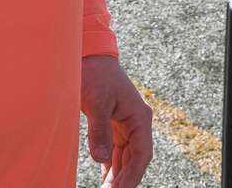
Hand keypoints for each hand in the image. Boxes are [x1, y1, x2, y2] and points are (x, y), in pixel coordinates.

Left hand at [81, 54, 152, 187]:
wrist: (89, 54)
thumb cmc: (95, 74)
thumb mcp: (96, 102)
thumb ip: (99, 130)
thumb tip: (100, 158)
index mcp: (140, 117)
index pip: (142, 154)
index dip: (133, 175)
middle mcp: (137, 122)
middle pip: (135, 158)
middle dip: (125, 178)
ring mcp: (126, 123)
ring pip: (126, 156)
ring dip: (118, 173)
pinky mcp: (115, 123)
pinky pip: (117, 149)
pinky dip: (111, 163)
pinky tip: (106, 177)